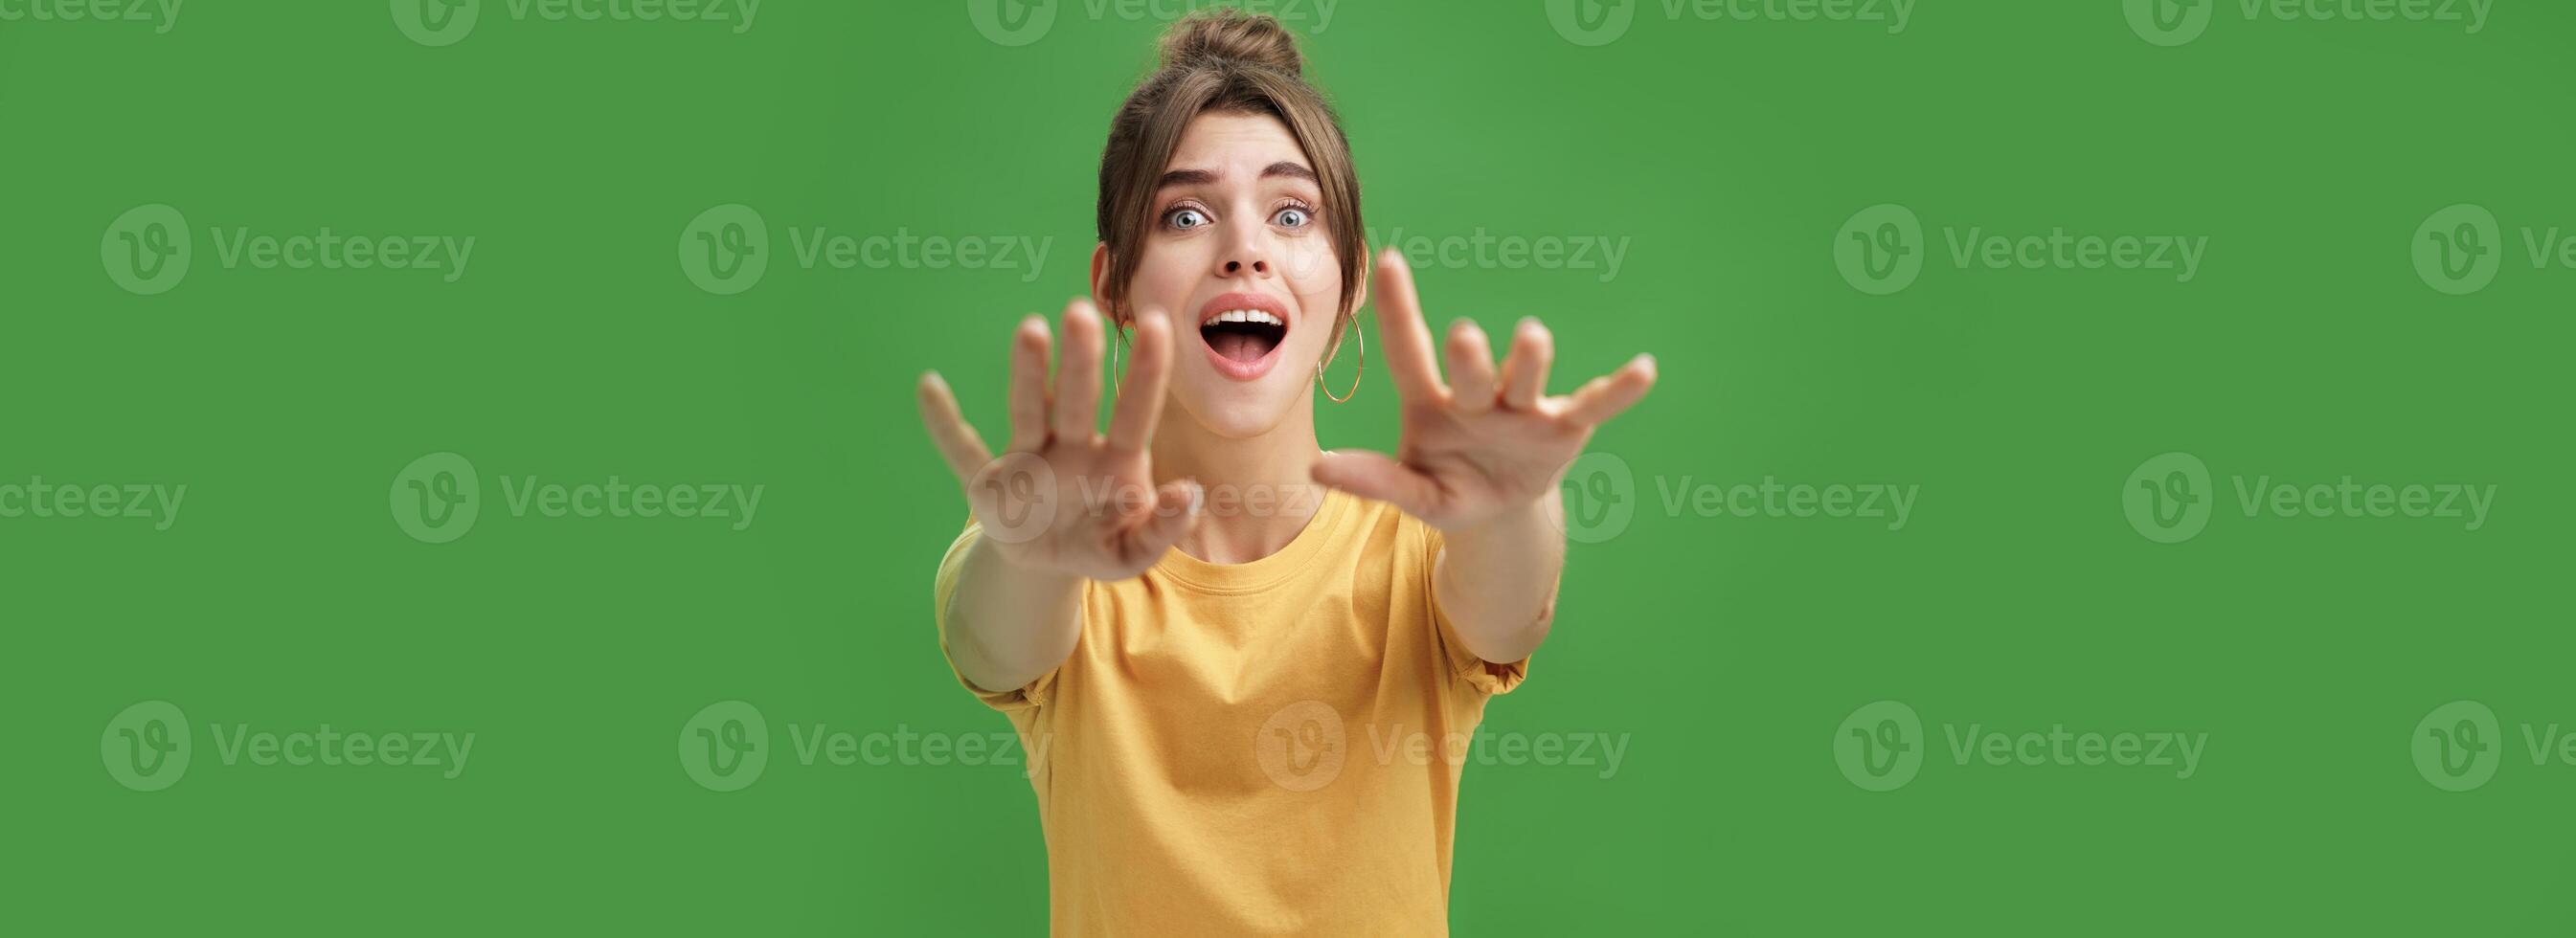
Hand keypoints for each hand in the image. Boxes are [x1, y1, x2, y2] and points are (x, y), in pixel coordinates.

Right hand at [917, 299, 1202, 580]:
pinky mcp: (987, 485)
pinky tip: (929, 387)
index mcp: (1116, 461)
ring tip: (1030, 329)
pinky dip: (944, 424)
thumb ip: (1165, 527)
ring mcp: (1027, 461)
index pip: (1135, 411)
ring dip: (1028, 374)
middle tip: (1081, 311)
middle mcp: (1071, 448)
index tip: (1155, 322)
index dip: (1146, 372)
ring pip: (1028, 410)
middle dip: (1080, 360)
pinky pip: (963, 452)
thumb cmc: (1100, 543)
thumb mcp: (1136, 551)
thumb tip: (1189, 491)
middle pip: (1077, 399)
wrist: (1047, 566)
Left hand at [1313, 249, 1656, 532]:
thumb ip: (1375, 480)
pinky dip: (1618, 390)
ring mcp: (1524, 408)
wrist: (1499, 509)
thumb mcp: (1414, 493)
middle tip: (1463, 337)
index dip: (1399, 309)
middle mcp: (1479, 394)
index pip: (1409, 351)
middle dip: (1469, 357)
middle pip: (1472, 370)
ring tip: (1532, 336)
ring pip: (1527, 377)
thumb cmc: (1450, 485)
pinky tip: (1643, 369)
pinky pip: (1593, 405)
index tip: (1388, 259)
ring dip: (1530, 359)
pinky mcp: (1564, 428)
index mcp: (1433, 403)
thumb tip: (1317, 470)